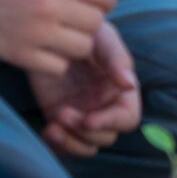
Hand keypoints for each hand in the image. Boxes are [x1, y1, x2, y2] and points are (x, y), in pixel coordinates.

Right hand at [0, 0, 114, 76]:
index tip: (94, 2)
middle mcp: (48, 4)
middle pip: (97, 22)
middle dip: (92, 20)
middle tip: (78, 19)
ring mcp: (34, 32)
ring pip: (83, 47)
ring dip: (78, 42)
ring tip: (64, 34)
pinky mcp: (19, 55)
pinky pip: (59, 66)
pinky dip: (58, 60)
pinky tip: (47, 49)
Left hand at [28, 17, 138, 156]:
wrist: (52, 33)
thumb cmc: (86, 31)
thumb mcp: (103, 39)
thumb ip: (117, 60)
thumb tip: (130, 84)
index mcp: (121, 91)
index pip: (127, 119)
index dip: (111, 123)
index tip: (88, 118)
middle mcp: (105, 107)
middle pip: (105, 138)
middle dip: (85, 132)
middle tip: (64, 113)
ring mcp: (82, 114)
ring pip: (85, 146)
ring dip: (70, 142)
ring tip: (53, 125)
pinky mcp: (59, 118)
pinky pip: (62, 145)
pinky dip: (55, 144)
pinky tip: (46, 129)